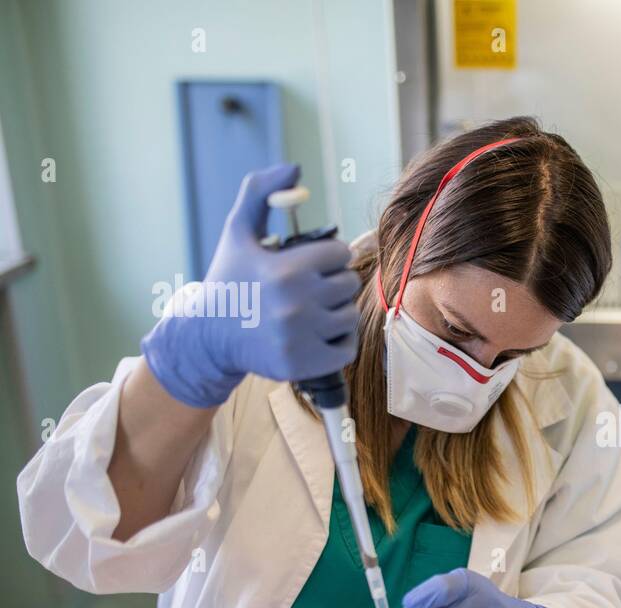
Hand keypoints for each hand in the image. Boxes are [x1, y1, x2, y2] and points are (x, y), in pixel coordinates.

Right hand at [141, 164, 360, 406]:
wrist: (208, 337)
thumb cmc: (228, 279)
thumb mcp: (237, 231)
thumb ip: (260, 193)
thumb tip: (294, 168)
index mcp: (286, 269)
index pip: (339, 253)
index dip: (326, 256)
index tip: (308, 264)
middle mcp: (296, 304)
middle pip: (348, 283)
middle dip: (331, 283)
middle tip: (307, 289)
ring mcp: (302, 338)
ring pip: (350, 316)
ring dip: (335, 312)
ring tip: (309, 312)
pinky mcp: (305, 364)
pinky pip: (347, 348)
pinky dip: (337, 343)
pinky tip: (315, 334)